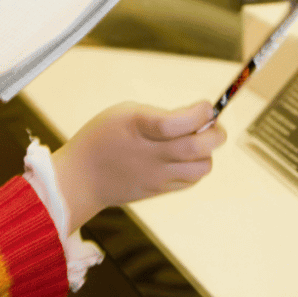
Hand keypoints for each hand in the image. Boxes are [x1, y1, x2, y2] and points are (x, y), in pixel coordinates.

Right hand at [51, 100, 225, 232]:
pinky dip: (197, 167)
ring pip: (200, 168)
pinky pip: (190, 180)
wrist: (82, 177)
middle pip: (197, 148)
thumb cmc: (102, 136)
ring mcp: (156, 176)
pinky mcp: (159, 191)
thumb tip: (194, 118)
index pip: (177, 123)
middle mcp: (150, 154)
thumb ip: (159, 115)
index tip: (206, 106)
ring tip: (200, 141)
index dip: (200, 114)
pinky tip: (188, 156)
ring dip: (208, 153)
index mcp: (138, 127)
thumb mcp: (124, 112)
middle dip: (215, 134)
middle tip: (214, 124)